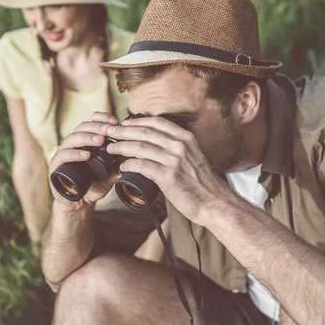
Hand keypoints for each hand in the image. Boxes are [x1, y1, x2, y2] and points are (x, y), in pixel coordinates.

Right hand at [49, 112, 120, 211]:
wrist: (77, 203)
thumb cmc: (93, 186)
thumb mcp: (109, 176)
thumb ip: (118, 168)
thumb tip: (133, 160)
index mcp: (85, 141)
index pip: (91, 121)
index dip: (102, 118)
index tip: (115, 122)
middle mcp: (72, 144)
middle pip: (82, 127)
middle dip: (97, 127)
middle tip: (109, 130)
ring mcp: (63, 153)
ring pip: (72, 139)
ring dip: (87, 138)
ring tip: (100, 140)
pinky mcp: (56, 166)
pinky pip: (63, 156)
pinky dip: (74, 154)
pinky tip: (86, 155)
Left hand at [105, 116, 228, 225]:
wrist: (214, 203)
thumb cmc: (202, 183)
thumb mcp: (194, 157)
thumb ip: (178, 149)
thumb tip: (157, 146)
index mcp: (186, 138)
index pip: (157, 122)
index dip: (138, 121)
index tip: (125, 124)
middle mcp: (180, 146)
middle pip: (145, 132)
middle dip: (124, 131)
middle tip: (110, 132)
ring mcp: (174, 160)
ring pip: (141, 147)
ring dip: (122, 146)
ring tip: (111, 148)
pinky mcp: (168, 176)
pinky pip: (142, 165)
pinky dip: (129, 164)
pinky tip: (122, 166)